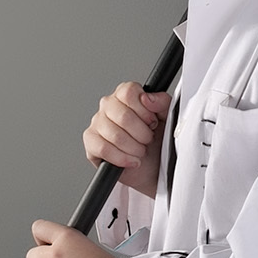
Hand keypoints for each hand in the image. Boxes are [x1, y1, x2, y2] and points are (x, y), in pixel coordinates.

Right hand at [84, 81, 169, 198]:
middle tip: (148, 139)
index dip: (144, 110)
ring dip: (134, 148)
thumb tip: (147, 98)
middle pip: (123, 116)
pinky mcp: (91, 141)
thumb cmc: (157, 138)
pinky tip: (131, 160)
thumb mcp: (167, 117)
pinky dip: (122, 158)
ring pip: (115, 135)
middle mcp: (108, 105)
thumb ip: (162, 102)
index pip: (128, 92)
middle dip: (142, 133)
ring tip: (140, 150)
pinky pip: (104, 149)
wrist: (152, 165)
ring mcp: (97, 123)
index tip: (152, 122)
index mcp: (125, 94)